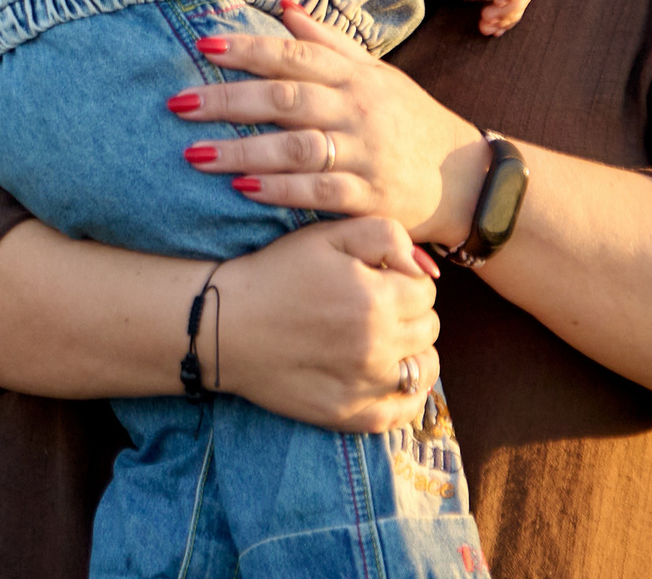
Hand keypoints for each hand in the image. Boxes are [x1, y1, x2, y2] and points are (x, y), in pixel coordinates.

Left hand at [173, 8, 487, 243]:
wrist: (466, 179)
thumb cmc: (407, 119)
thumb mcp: (376, 73)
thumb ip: (328, 44)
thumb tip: (282, 7)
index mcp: (354, 76)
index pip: (294, 54)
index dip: (248, 48)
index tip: (202, 45)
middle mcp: (358, 110)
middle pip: (287, 98)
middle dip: (229, 99)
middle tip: (178, 103)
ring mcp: (366, 154)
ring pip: (298, 148)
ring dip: (243, 151)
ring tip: (195, 153)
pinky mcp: (372, 197)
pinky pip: (321, 194)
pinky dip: (281, 191)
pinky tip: (242, 188)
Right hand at [211, 218, 444, 431]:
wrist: (223, 324)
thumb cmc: (274, 275)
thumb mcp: (324, 236)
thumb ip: (384, 236)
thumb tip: (426, 266)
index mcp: (374, 298)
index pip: (426, 291)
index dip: (404, 281)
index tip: (379, 280)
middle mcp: (377, 345)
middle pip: (428, 328)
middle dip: (409, 314)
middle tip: (375, 307)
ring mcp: (365, 386)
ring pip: (423, 370)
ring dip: (413, 352)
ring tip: (382, 341)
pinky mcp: (349, 414)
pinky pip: (402, 413)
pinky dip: (404, 396)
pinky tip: (385, 377)